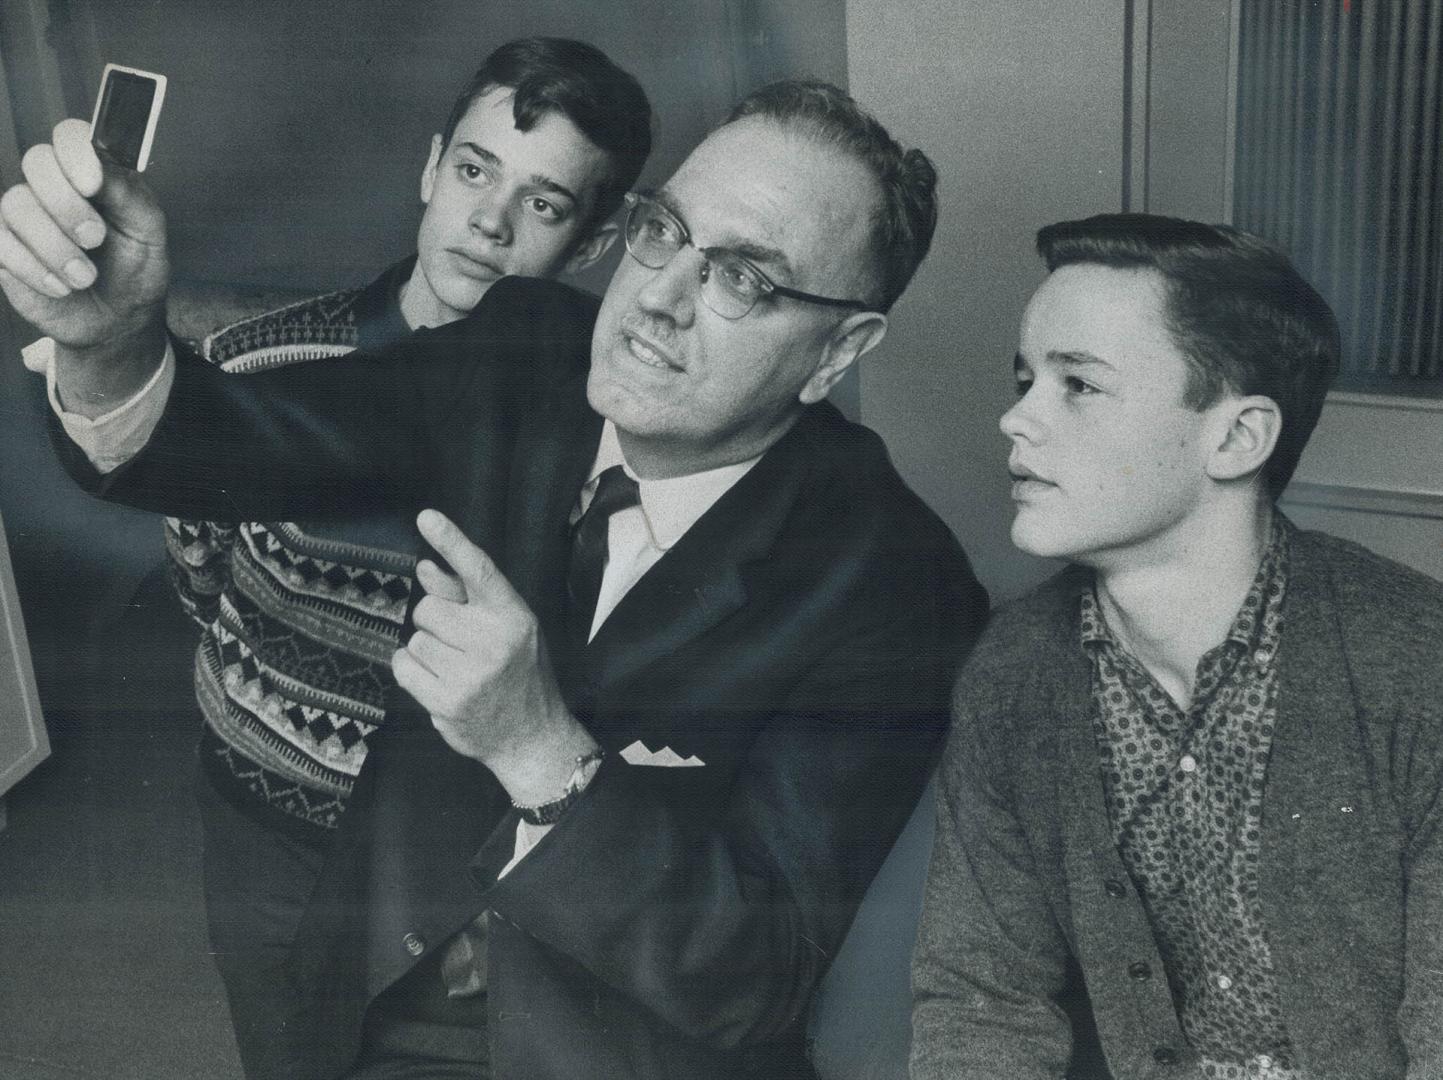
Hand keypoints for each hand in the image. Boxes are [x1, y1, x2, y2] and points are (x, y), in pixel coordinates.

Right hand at [0, 119, 168, 350]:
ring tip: (84, 276)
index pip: (69, 137)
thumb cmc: (135, 272)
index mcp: (91, 175)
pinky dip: (35, 269)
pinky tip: (60, 286)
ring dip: (54, 246)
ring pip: (15, 204)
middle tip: (94, 238)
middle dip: (66, 203)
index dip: (75, 153)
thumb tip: (102, 166)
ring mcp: (24, 216)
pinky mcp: (4, 247)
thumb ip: (130, 196)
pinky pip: (1, 243)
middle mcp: (52, 188)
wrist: (119, 322)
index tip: (92, 185)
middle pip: (36, 162)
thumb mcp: (148, 235)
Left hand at [394, 509, 595, 805]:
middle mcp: (495, 641)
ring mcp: (470, 674)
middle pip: (428, 608)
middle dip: (435, 623)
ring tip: (455, 668)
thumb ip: (466, 597)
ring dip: (427, 651)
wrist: (531, 735)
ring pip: (415, 639)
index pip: (478, 571)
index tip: (426, 517)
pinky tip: (437, 681)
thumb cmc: (518, 672)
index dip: (452, 541)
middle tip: (460, 644)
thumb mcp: (506, 628)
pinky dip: (412, 671)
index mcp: (514, 616)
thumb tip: (426, 567)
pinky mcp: (447, 701)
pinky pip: (403, 666)